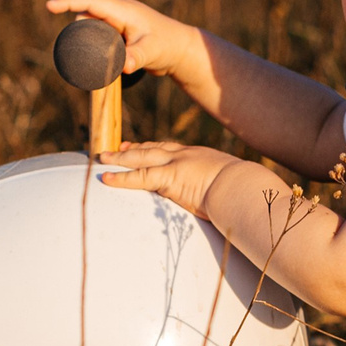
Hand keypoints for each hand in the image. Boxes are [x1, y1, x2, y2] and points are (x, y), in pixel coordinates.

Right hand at [44, 0, 202, 81]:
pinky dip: (92, 40)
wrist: (182, 50)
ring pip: (92, 23)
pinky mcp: (120, 31)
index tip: (50, 6)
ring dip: (85, 35)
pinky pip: (99, 31)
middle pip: (87, 13)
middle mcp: (119, 11)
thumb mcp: (151, 52)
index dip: (69, 2)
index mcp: (123, 10)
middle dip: (78, 28)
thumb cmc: (168, 46)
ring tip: (93, 55)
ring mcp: (119, 20)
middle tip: (83, 51)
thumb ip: (137, 57)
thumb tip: (124, 66)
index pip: (91, 1)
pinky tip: (90, 53)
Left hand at [95, 140, 239, 216]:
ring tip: (102, 159)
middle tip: (116, 148)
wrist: (244, 188)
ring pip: (141, 158)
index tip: (141, 146)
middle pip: (152, 148)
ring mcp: (175, 164)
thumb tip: (227, 200)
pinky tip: (107, 178)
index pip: (171, 149)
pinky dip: (121, 178)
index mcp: (199, 156)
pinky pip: (139, 176)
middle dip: (133, 148)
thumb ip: (222, 189)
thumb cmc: (243, 191)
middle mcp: (185, 155)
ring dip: (119, 159)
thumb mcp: (232, 185)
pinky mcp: (169, 177)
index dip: (154, 147)